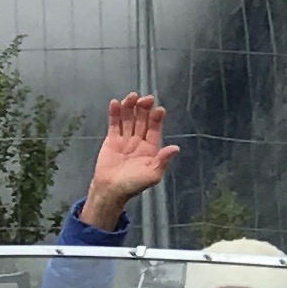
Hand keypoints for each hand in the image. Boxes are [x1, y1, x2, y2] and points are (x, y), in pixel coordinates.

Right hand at [79, 93, 177, 228]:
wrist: (110, 190)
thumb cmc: (133, 185)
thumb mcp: (152, 175)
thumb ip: (162, 160)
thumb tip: (176, 148)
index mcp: (151, 148)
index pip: (155, 129)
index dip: (157, 119)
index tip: (158, 110)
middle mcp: (139, 141)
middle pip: (142, 120)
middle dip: (144, 109)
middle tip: (145, 100)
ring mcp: (125, 139)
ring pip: (128, 119)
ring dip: (130, 107)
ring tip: (131, 97)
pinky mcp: (111, 139)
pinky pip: (114, 124)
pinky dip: (114, 113)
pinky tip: (115, 103)